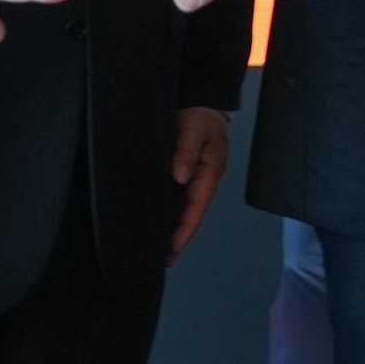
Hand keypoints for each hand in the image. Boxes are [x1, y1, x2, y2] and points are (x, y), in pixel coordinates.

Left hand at [168, 106, 229, 264]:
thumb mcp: (195, 128)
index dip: (185, 229)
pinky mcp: (183, 175)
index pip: (197, 208)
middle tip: (163, 261)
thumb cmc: (200, 116)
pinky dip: (168, 213)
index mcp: (209, 174)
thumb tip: (179, 176)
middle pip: (191, 216)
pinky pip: (176, 199)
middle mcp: (202, 182)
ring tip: (157, 250)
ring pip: (183, 210)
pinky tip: (155, 222)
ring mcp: (193, 180)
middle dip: (179, 238)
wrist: (202, 102)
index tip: (172, 248)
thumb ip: (187, 150)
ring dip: (173, 229)